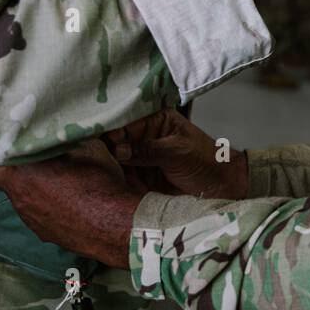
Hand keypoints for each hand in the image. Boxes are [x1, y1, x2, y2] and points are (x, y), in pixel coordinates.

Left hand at [0, 141, 141, 268]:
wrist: (117, 225)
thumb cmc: (98, 182)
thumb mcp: (84, 147)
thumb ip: (62, 140)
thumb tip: (58, 130)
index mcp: (21, 176)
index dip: (6, 154)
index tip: (19, 146)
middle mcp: (20, 201)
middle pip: (10, 183)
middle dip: (21, 172)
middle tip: (41, 161)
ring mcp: (33, 222)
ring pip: (26, 201)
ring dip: (37, 191)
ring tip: (61, 183)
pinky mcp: (47, 236)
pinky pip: (41, 216)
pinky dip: (50, 208)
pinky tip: (70, 203)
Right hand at [105, 111, 248, 200]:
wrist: (223, 188)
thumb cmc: (206, 161)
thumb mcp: (177, 151)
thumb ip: (148, 150)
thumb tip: (117, 149)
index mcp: (155, 121)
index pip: (124, 123)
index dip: (108, 130)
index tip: (91, 138)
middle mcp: (144, 138)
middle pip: (115, 143)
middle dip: (103, 150)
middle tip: (86, 158)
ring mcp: (141, 159)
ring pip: (115, 162)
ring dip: (106, 169)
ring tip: (91, 174)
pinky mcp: (142, 178)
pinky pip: (123, 179)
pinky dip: (115, 183)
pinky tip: (103, 186)